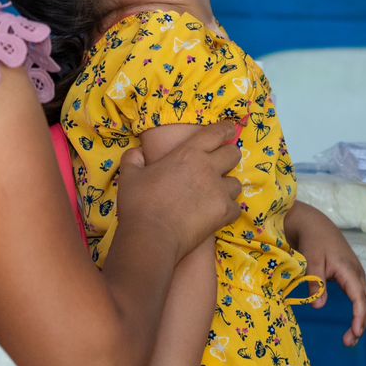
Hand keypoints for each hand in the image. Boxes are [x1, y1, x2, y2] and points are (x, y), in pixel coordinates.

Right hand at [118, 121, 240, 257]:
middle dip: (230, 157)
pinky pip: (235, 208)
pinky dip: (228, 210)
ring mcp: (219, 191)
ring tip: (216, 193)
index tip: (230, 130)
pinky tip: (217, 214)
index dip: (226, 129)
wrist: (151, 236)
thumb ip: (133, 159)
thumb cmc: (139, 203)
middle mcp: (208, 168)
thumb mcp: (129, 176)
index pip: (216, 133)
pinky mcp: (224, 213)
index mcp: (188, 153)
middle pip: (233, 155)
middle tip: (221, 164)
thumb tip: (137, 153)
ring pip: (236, 183)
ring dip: (227, 187)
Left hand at [289, 204, 365, 346]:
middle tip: (348, 343)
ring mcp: (355, 274)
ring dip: (361, 320)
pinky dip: (359, 312)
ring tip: (350, 339)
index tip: (355, 333)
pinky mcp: (351, 276)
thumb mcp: (311, 260)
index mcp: (349, 270)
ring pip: (364, 301)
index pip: (359, 298)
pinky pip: (359, 297)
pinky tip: (353, 324)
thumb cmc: (313, 241)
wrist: (315, 224)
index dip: (359, 316)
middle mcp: (356, 273)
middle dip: (361, 324)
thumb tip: (318, 306)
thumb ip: (315, 283)